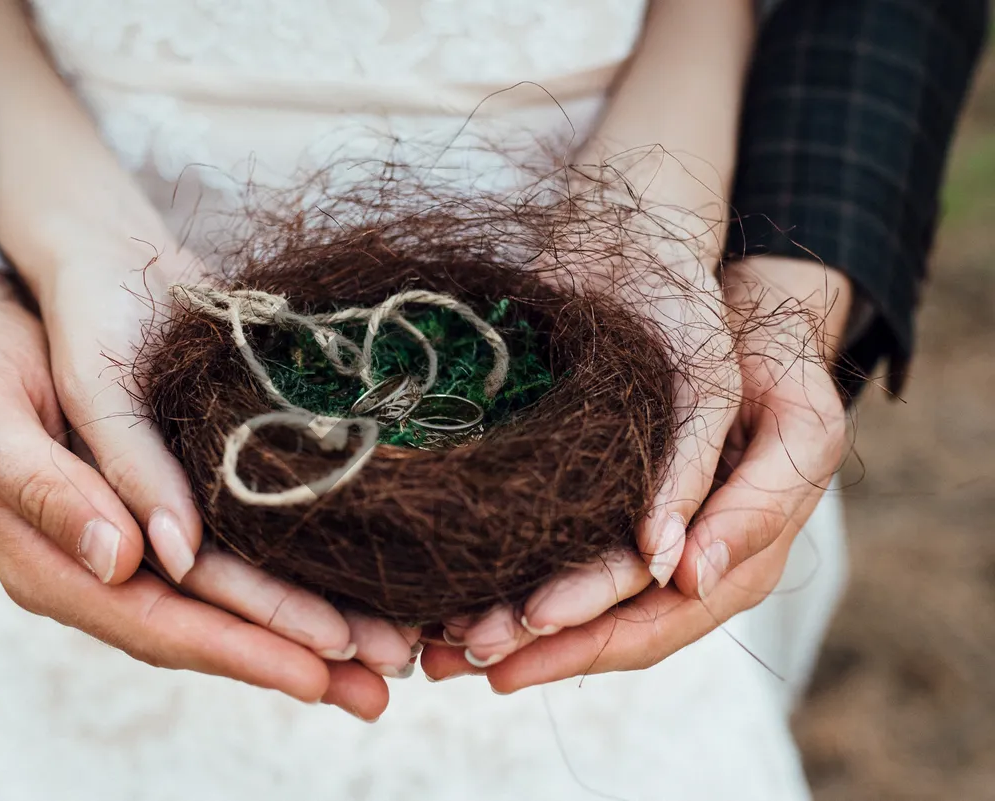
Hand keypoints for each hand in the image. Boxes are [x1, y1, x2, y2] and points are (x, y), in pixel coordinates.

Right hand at [9, 222, 416, 682]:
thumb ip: (47, 491)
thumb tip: (125, 559)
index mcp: (54, 566)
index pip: (159, 623)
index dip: (240, 647)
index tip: (317, 666)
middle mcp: (108, 567)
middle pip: (214, 626)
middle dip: (299, 655)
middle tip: (386, 678)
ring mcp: (145, 540)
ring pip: (238, 598)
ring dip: (314, 626)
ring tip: (391, 650)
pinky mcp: (176, 505)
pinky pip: (242, 553)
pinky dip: (297, 572)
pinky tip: (353, 585)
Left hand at [424, 256, 850, 686]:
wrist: (759, 345)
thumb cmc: (781, 376)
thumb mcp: (799, 430)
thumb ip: (758, 506)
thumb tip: (691, 578)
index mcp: (738, 565)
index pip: (655, 617)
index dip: (593, 628)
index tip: (531, 622)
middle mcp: (689, 579)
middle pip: (602, 631)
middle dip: (531, 647)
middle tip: (455, 651)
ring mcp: (651, 562)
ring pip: (578, 618)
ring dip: (508, 636)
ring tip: (437, 646)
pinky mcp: (617, 535)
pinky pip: (566, 579)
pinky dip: (513, 595)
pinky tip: (455, 609)